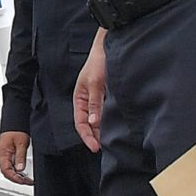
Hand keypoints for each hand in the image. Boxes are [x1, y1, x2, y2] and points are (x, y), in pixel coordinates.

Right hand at [0, 130, 32, 185]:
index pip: (6, 170)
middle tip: (28, 182)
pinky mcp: (10, 156)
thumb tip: (20, 169)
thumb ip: (20, 157)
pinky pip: (12, 167)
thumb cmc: (16, 131)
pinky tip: (24, 174)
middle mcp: (3, 156)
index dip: (14, 177)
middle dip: (17, 179)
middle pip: (7, 172)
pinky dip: (18, 172)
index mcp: (3, 153)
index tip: (23, 181)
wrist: (15, 124)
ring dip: (18, 177)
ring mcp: (6, 157)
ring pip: (10, 171)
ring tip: (29, 180)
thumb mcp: (21, 143)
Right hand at [72, 32, 106, 154]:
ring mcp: (97, 99)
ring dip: (102, 130)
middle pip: (88, 124)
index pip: (80, 123)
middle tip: (104, 147)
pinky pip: (106, 113)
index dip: (87, 136)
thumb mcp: (95, 84)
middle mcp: (87, 101)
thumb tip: (93, 123)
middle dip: (95, 136)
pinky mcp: (107, 97)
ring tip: (110, 140)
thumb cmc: (98, 62)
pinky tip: (116, 126)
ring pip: (98, 120)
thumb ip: (94, 104)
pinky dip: (109, 121)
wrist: (109, 48)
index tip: (95, 147)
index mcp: (79, 98)